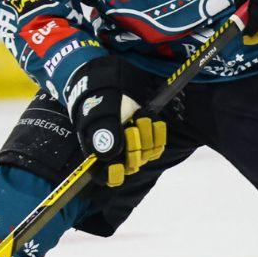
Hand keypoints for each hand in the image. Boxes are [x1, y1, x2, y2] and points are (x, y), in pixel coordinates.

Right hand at [62, 54, 165, 185]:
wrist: (109, 80)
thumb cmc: (100, 96)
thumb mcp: (100, 111)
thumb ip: (104, 131)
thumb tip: (109, 156)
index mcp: (99, 150)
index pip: (106, 176)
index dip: (114, 175)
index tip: (119, 165)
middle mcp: (116, 152)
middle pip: (131, 165)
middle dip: (134, 147)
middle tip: (132, 127)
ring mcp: (132, 145)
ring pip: (145, 156)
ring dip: (147, 139)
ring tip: (141, 118)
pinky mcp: (145, 137)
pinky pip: (156, 146)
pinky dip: (158, 135)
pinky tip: (155, 122)